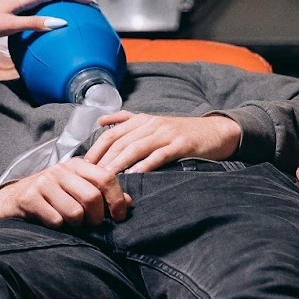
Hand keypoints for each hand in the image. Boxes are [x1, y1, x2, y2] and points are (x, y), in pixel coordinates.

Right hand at [0, 157, 131, 227]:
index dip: (117, 200)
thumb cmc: (51, 196)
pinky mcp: (29, 197)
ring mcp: (44, 182)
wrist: (11, 198)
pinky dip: (58, 227)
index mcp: (77, 165)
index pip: (106, 177)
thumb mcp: (77, 189)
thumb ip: (102, 193)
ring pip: (75, 213)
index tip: (119, 217)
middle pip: (92, 197)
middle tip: (92, 225)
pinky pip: (55, 220)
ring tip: (69, 222)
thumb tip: (129, 202)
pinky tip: (51, 221)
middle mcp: (61, 170)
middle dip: (97, 218)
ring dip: (76, 225)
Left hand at [84, 112, 240, 173]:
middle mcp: (151, 124)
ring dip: (118, 164)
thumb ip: (127, 121)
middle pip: (120, 142)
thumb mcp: (153, 122)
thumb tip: (100, 122)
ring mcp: (166, 133)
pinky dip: (144, 166)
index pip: (111, 134)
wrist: (216, 132)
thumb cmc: (182, 132)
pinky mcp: (180, 144)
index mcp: (142, 119)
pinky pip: (158, 156)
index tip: (82, 166)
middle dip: (103, 160)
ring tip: (106, 179)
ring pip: (136, 149)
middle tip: (89, 177)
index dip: (96, 150)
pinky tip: (134, 176)